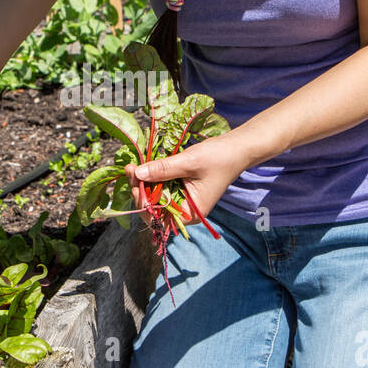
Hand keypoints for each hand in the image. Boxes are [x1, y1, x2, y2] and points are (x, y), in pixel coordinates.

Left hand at [125, 133, 248, 229]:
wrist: (236, 148)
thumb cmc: (218, 158)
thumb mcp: (188, 162)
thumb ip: (162, 169)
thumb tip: (137, 173)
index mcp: (190, 213)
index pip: (158, 219)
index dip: (144, 204)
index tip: (135, 184)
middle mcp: (184, 210)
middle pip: (153, 208)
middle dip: (139, 190)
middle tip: (130, 168)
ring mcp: (181, 198)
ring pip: (154, 196)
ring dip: (142, 182)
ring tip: (133, 165)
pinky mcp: (179, 187)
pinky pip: (160, 186)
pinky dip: (150, 177)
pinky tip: (142, 166)